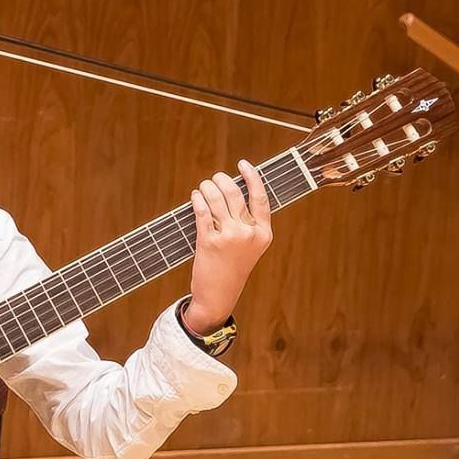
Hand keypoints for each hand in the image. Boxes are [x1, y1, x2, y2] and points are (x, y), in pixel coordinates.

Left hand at [186, 161, 271, 330]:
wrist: (219, 295)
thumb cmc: (232, 268)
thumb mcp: (249, 247)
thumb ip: (246, 223)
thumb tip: (231, 191)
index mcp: (263, 234)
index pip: (260, 198)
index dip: (252, 177)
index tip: (243, 163)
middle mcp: (248, 234)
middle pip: (235, 195)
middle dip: (222, 181)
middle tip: (215, 179)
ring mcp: (229, 238)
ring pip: (217, 200)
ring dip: (208, 188)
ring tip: (204, 187)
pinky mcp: (209, 242)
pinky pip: (202, 213)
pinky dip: (198, 201)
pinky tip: (195, 196)